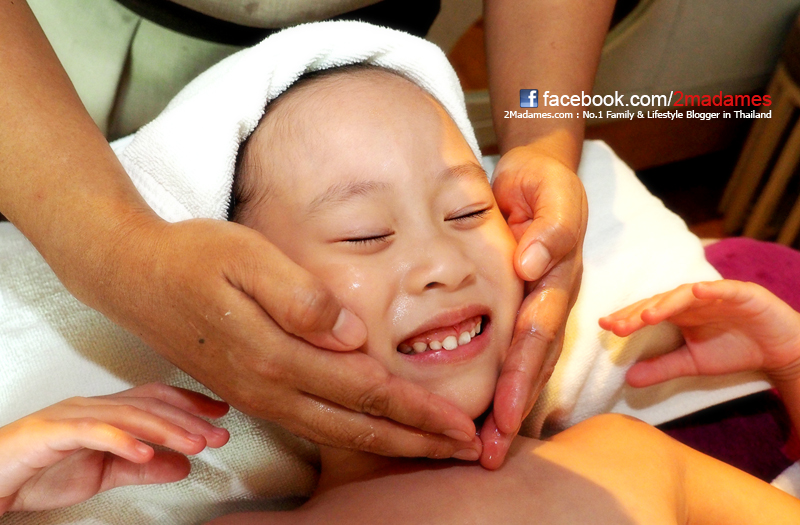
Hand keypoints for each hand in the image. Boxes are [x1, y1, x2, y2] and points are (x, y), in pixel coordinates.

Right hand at [0, 383, 228, 513]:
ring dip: (166, 428)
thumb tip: (183, 465)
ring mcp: (72, 416)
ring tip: (195, 443)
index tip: (222, 412)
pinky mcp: (52, 433)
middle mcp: (93, 406)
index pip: (156, 398)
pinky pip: (92, 432)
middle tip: (219, 434)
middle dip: (189, 418)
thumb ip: (143, 468)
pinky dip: (121, 440)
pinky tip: (145, 452)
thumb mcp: (104, 474)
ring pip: (128, 414)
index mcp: (106, 412)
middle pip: (150, 404)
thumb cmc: (40, 471)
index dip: (191, 403)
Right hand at [90, 218, 479, 459]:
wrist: (135, 275)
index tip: (464, 426)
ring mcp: (258, 396)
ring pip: (338, 434)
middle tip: (469, 450)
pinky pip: (314, 425)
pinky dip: (356, 436)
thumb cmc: (195, 257)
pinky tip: (374, 433)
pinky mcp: (251, 392)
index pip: (367, 392)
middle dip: (419, 441)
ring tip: (433, 449)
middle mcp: (270, 388)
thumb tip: (353, 333)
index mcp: (277, 355)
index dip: (419, 412)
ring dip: (392, 446)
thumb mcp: (248, 258)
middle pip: (359, 426)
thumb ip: (302, 298)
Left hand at [480, 145, 586, 468]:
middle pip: (532, 364)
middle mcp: (547, 303)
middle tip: (489, 454)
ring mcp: (534, 308)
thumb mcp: (554, 193)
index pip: (537, 335)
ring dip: (506, 409)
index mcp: (555, 282)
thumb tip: (531, 264)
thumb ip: (552, 227)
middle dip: (512, 409)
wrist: (533, 178)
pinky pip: (509, 351)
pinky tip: (482, 417)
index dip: (521, 375)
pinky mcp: (516, 306)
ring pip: (523, 366)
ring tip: (485, 451)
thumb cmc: (541, 185)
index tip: (501, 413)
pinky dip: (499, 385)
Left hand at [599, 280, 799, 386]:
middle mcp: (693, 300)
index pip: (648, 312)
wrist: (780, 350)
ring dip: (667, 302)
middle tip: (617, 325)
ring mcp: (717, 295)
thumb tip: (627, 379)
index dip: (627, 318)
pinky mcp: (744, 294)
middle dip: (638, 312)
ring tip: (648, 315)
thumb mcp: (693, 363)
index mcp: (680, 313)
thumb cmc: (734, 350)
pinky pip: (725, 290)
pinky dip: (711, 290)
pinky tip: (697, 292)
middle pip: (661, 302)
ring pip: (687, 295)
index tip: (605, 326)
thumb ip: (662, 367)